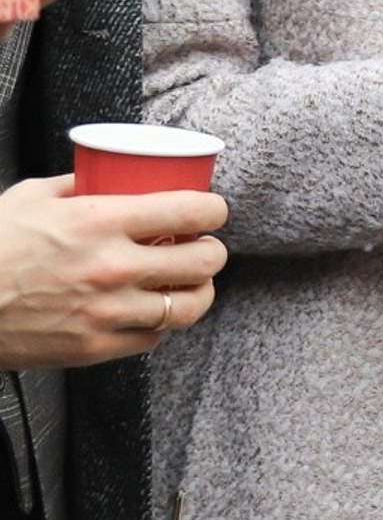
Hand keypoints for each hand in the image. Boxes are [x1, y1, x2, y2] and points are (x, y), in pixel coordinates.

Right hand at [0, 177, 228, 367]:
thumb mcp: (32, 197)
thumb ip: (81, 183)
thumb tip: (116, 172)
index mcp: (100, 221)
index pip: (192, 212)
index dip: (214, 210)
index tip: (212, 211)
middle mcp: (112, 267)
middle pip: (204, 261)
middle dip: (211, 251)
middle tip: (202, 247)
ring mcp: (106, 312)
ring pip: (189, 305)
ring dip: (198, 291)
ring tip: (190, 282)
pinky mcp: (94, 348)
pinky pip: (154, 338)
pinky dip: (162, 324)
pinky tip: (154, 310)